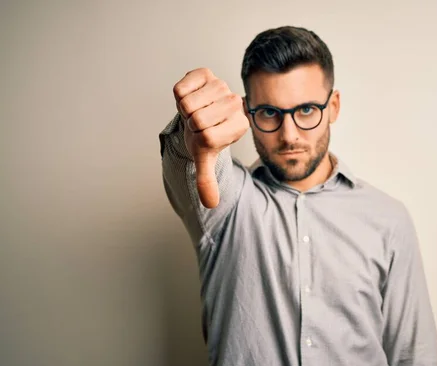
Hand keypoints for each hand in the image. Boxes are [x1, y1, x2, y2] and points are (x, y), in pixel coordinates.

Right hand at [173, 68, 248, 207]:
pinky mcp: (205, 73)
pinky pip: (181, 87)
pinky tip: (190, 97)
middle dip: (191, 125)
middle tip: (197, 122)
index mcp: (239, 126)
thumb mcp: (206, 158)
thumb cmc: (204, 135)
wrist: (200, 111)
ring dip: (185, 110)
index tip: (203, 136)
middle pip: (197, 119)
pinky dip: (179, 96)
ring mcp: (222, 86)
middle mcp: (235, 104)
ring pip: (189, 103)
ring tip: (195, 110)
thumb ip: (207, 181)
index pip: (207, 136)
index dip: (198, 138)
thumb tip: (211, 204)